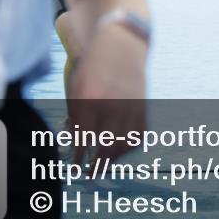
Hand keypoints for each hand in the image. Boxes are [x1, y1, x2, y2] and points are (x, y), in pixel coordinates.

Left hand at [68, 30, 146, 162]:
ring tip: (103, 166)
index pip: (83, 136)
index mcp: (90, 97)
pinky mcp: (143, 105)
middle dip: (96, 164)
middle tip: (89, 176)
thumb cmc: (92, 68)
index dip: (80, 155)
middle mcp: (112, 102)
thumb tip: (74, 145)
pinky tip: (119, 151)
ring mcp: (131, 104)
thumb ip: (76, 116)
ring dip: (113, 159)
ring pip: (123, 143)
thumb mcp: (77, 87)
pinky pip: (138, 134)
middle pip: (105, 145)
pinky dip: (129, 146)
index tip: (75, 167)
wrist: (122, 43)